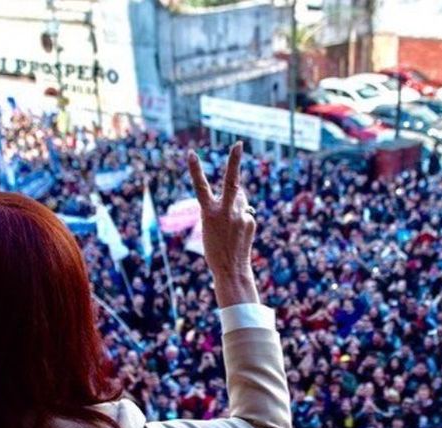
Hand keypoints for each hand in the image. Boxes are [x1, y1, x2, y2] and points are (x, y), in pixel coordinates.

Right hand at [187, 143, 258, 307]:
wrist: (230, 269)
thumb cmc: (216, 249)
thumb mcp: (212, 225)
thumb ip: (225, 205)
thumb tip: (240, 193)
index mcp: (209, 213)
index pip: (200, 187)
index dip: (195, 170)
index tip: (191, 153)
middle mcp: (225, 212)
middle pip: (231, 182)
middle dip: (234, 162)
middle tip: (238, 144)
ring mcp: (240, 216)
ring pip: (239, 199)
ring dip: (235, 204)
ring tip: (230, 225)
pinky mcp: (250, 221)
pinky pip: (245, 212)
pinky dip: (242, 218)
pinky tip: (239, 233)